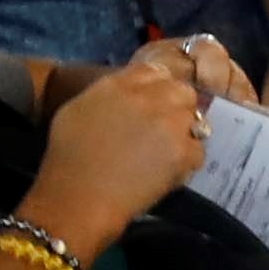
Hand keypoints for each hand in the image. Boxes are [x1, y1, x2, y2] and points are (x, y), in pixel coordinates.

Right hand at [21, 39, 217, 247]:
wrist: (79, 197)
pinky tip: (166, 171)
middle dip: (178, 108)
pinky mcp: (182, 151)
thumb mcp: (78, 109)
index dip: (159, 89)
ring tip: (164, 152)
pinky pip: (198, 150)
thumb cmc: (69, 157)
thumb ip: (109, 93)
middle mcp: (147, 97)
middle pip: (182, 91)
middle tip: (164, 130)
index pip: (155, 72)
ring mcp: (168, 123)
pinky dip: (186, 161)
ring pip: (195, 119)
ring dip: (184, 133)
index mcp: (118, 84)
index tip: (155, 105)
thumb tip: (131, 91)